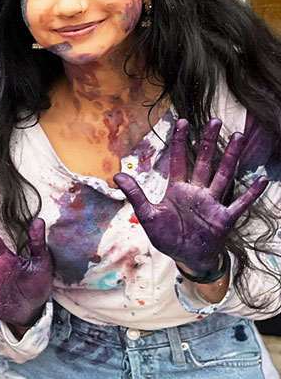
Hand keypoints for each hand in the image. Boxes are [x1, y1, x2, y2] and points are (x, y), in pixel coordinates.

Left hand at [112, 118, 267, 274]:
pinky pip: (240, 204)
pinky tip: (260, 179)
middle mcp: (197, 192)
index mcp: (178, 189)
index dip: (180, 142)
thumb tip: (117, 175)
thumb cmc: (167, 236)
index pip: (179, 160)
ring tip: (238, 137)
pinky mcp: (224, 218)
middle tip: (215, 121)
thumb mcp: (148, 215)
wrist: (185, 257)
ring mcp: (212, 203)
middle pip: (205, 162)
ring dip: (231, 157)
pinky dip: (250, 193)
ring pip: (223, 175)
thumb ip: (135, 194)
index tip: (182, 122)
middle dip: (209, 142)